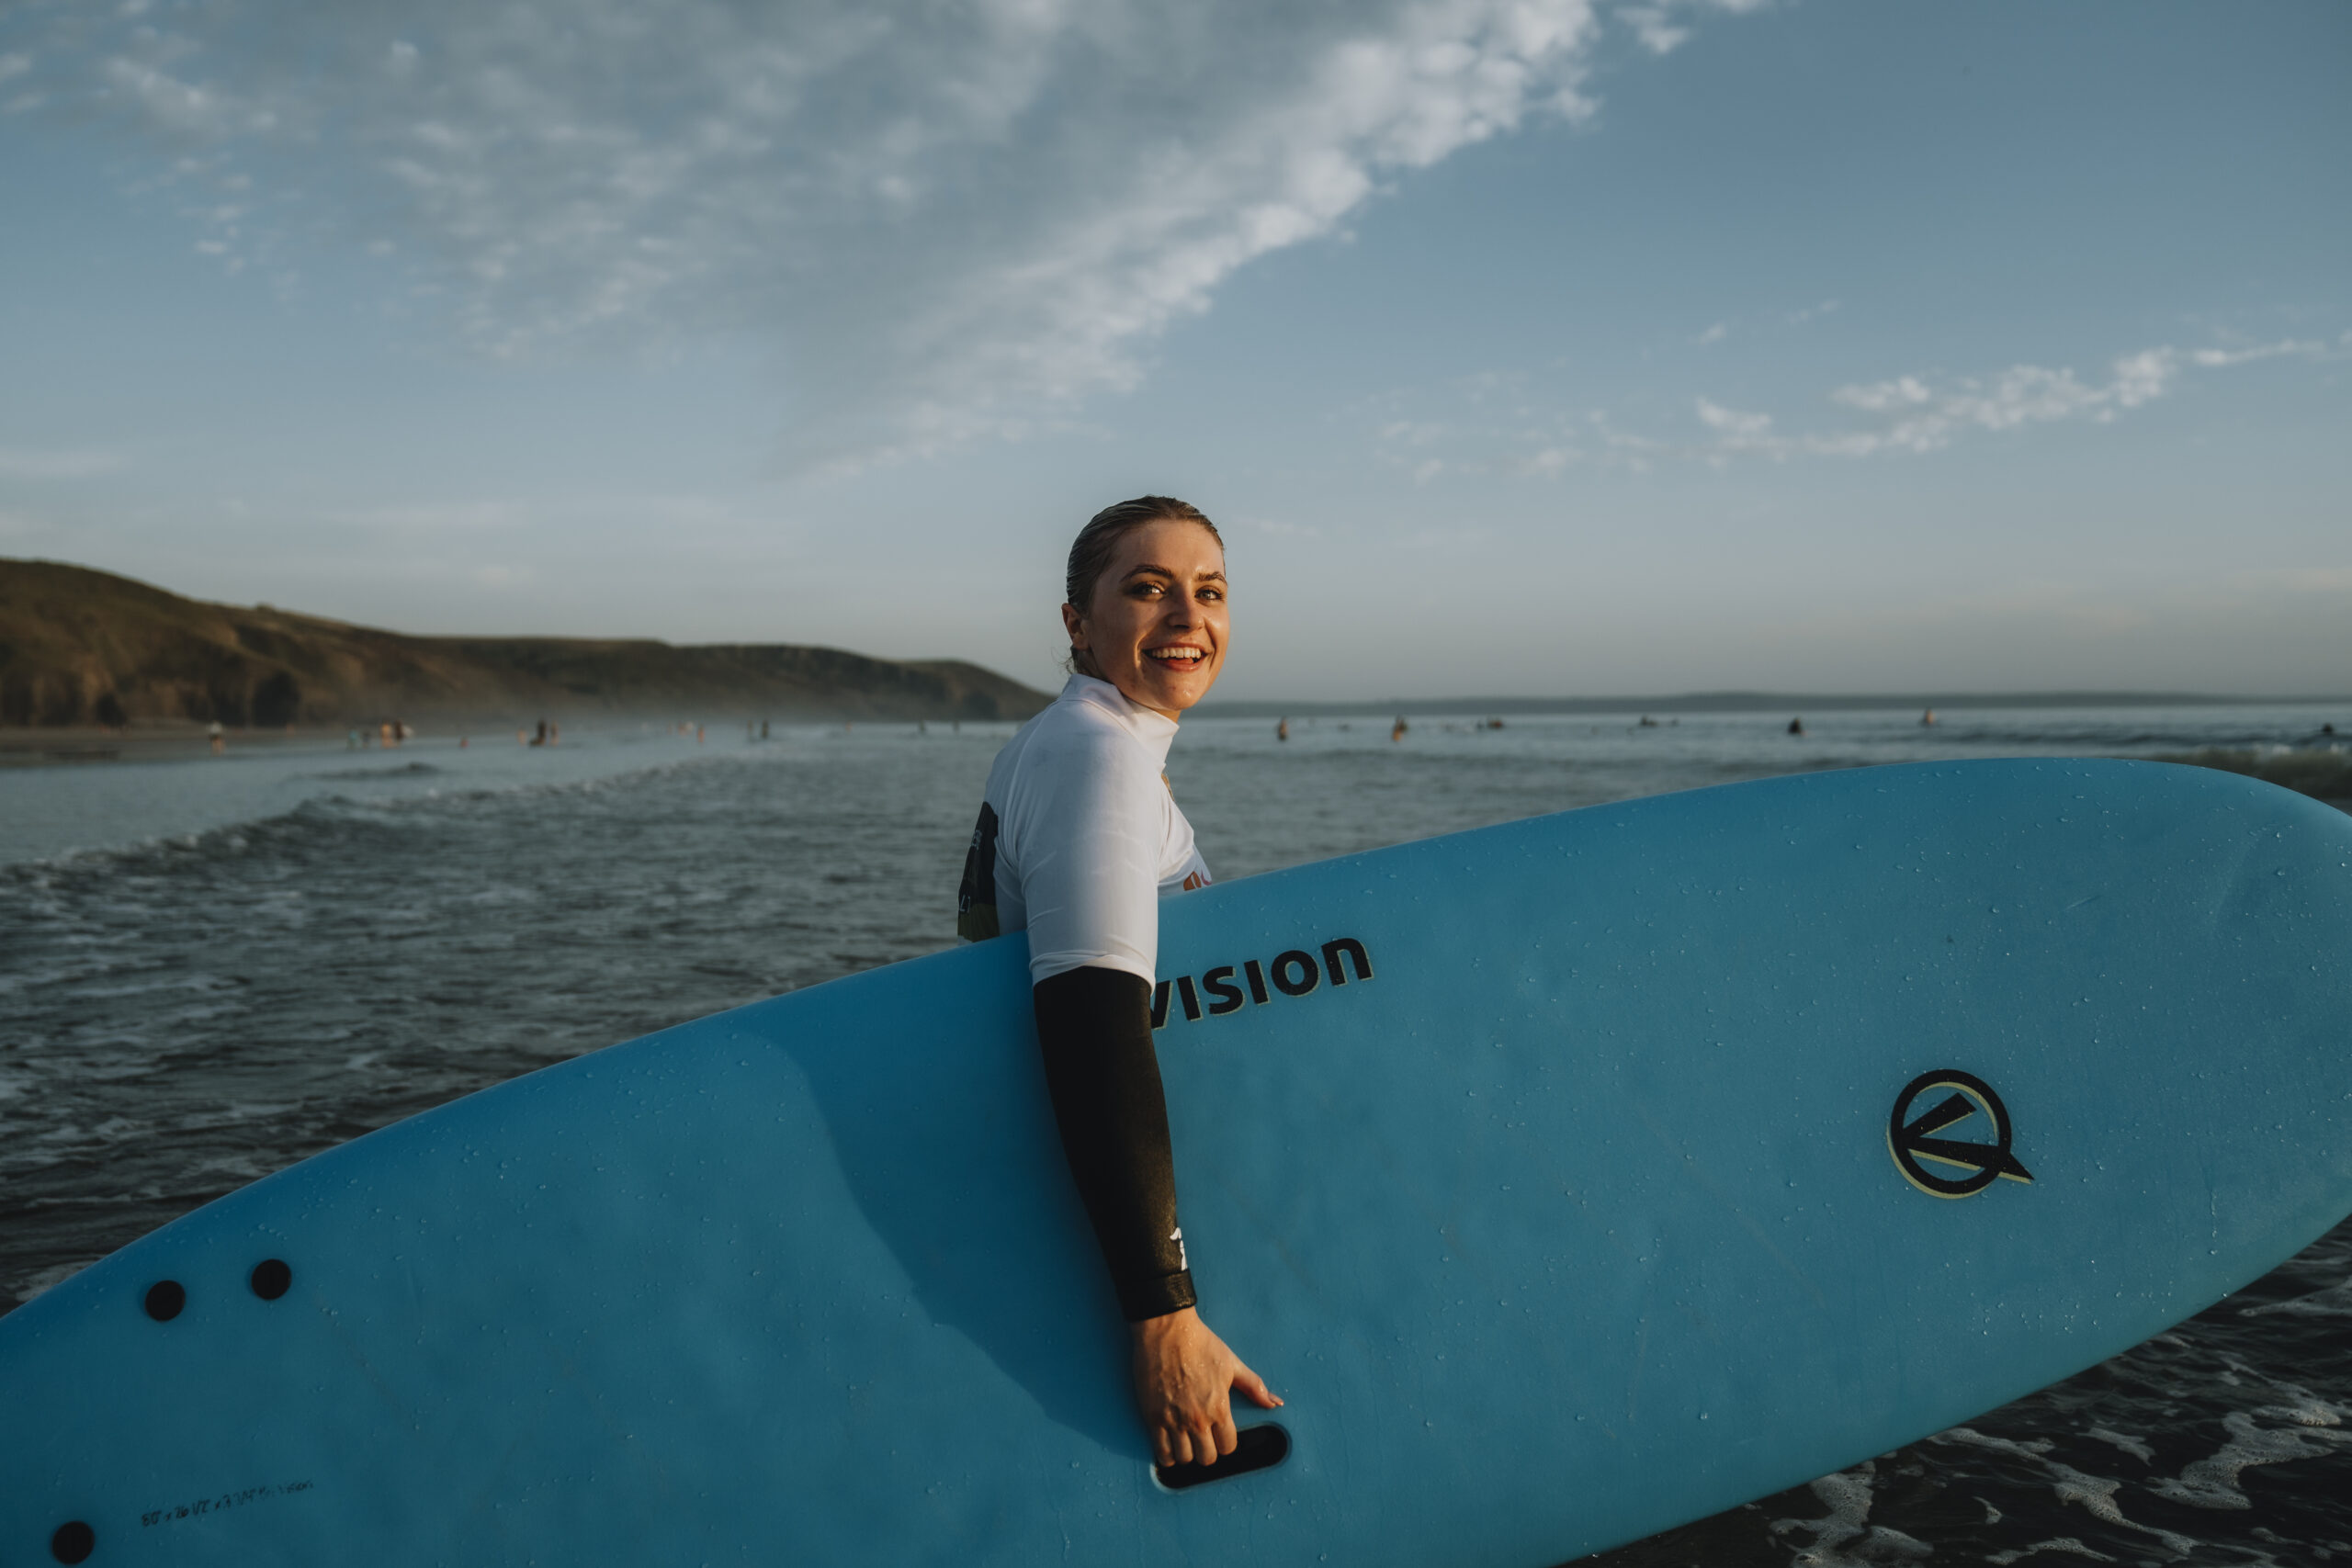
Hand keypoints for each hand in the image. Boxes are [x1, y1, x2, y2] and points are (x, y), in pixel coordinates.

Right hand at [1129, 1306, 1280, 1467]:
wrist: (1167, 1330)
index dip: (1225, 1443)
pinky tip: (1169, 1446)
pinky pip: (1161, 1452)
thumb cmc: (1201, 1344)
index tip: (1219, 1435)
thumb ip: (1254, 1387)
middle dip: (1207, 1451)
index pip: (1228, 1447)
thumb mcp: (1232, 1364)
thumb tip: (1274, 1403)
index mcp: (1219, 1408)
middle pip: (1206, 1458)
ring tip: (1186, 1442)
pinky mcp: (1153, 1417)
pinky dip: (1167, 1455)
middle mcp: (1197, 1419)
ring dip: (1187, 1454)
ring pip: (1184, 1459)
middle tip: (1202, 1440)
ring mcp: (1174, 1420)